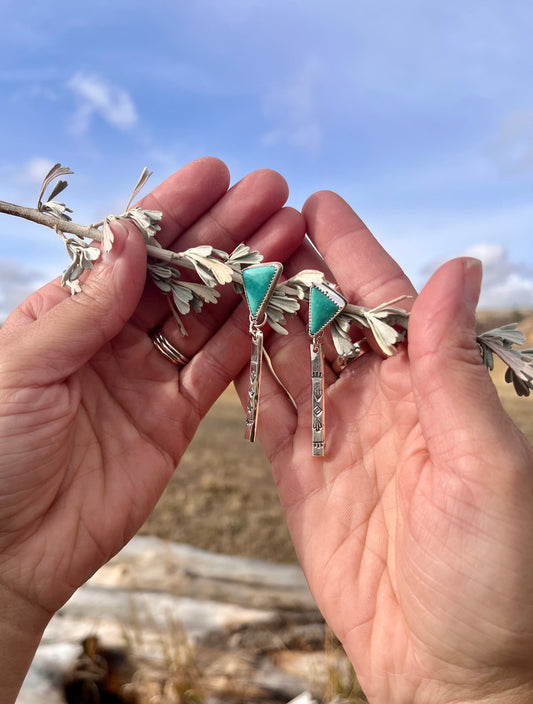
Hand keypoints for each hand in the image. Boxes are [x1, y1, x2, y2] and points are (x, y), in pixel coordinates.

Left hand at [0, 158, 303, 700]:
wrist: (7, 550)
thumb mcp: (27, 365)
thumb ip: (85, 306)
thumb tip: (130, 237)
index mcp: (69, 312)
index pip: (130, 249)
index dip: (174, 210)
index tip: (217, 175)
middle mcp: (113, 336)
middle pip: (180, 274)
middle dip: (225, 232)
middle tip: (273, 193)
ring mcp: (148, 376)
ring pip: (208, 315)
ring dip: (247, 276)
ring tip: (289, 236)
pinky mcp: (176, 418)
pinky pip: (218, 371)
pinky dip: (248, 337)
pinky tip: (277, 302)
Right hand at [239, 191, 532, 702]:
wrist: (448, 666)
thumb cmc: (492, 575)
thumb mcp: (486, 464)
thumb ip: (455, 369)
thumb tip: (457, 269)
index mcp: (430, 389)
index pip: (383, 301)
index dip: (351, 251)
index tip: (316, 204)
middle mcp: (380, 402)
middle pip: (326, 319)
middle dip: (292, 271)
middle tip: (251, 227)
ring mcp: (335, 437)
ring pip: (288, 357)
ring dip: (260, 314)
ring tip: (223, 270)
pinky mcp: (300, 476)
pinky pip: (266, 415)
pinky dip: (242, 377)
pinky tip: (219, 341)